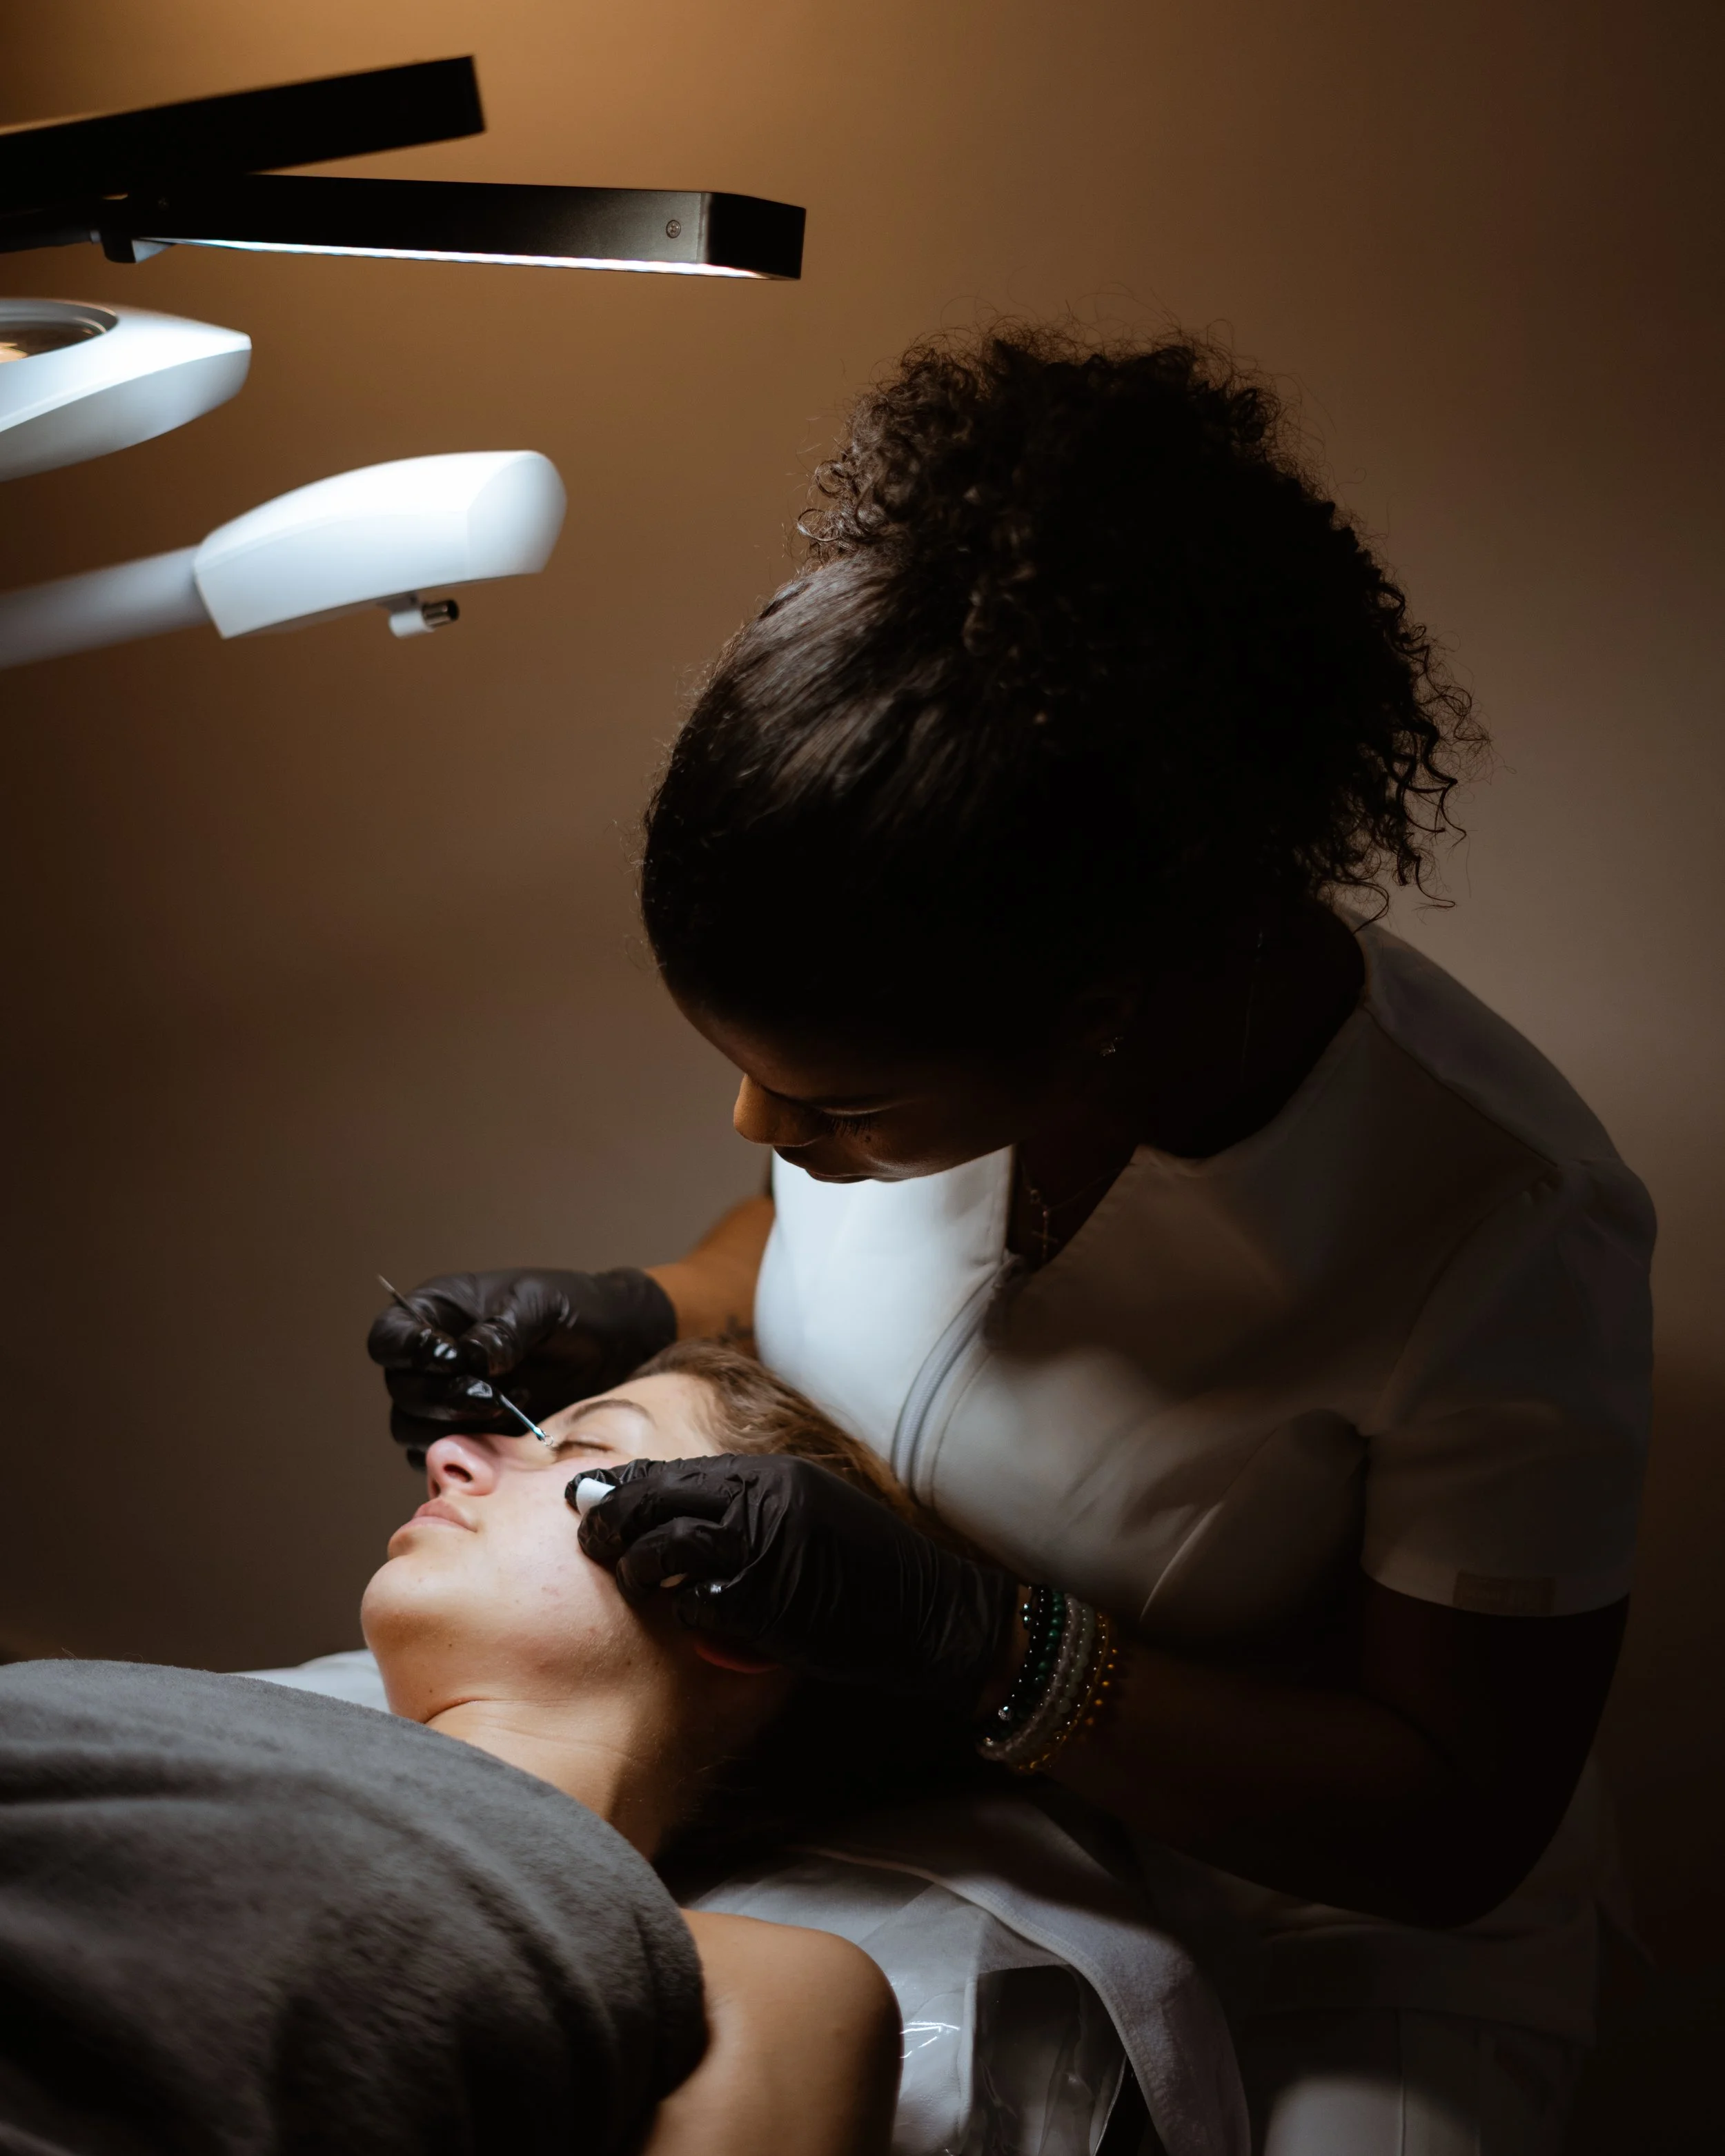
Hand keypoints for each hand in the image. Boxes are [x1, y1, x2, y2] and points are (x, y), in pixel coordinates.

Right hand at [367, 1268, 676, 1456]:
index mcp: (436, 1313)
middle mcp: (431, 1360)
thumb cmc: (572, 1310)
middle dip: (440, 1397)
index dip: (409, 1352)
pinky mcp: (471, 1435)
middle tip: (491, 1395)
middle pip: (399, 1390)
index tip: (452, 1358)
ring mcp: (447, 1400)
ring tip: (507, 1407)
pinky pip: (445, 1457)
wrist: (613, 1348)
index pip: (390, 1338)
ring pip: (414, 1429)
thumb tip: (472, 1357)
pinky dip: (471, 1452)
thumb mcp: (542, 1304)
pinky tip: (514, 1428)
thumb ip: (505, 1328)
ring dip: (453, 1426)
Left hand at [574, 1454, 1014, 1714]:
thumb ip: (752, 1507)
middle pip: (660, 1496)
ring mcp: (765, 1546)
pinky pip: (697, 1604)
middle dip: (612, 1517)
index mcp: (776, 1475)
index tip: (593, 1494)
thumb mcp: (811, 1515)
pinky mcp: (766, 1599)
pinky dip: (687, 1615)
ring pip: (666, 1545)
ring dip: (640, 1567)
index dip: (630, 1483)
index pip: (681, 1469)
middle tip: (591, 1537)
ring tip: (636, 1580)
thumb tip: (678, 1515)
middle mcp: (766, 1498)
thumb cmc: (870, 1573)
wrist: (932, 1614)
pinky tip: (697, 1621)